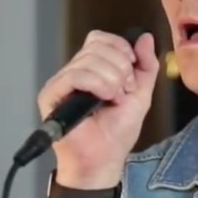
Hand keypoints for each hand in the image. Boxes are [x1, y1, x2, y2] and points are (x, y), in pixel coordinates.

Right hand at [37, 30, 158, 186]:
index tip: (131, 76)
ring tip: (114, 101)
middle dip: (121, 68)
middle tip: (123, 93)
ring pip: (90, 59)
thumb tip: (144, 37)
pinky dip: (98, 84)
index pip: (100, 39)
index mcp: (91, 69)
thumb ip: (145, 65)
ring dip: (112, 80)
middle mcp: (73, 72)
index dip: (120, 50)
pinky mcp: (51, 95)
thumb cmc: (117, 133)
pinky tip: (104, 99)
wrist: (104, 161)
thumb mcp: (141, 94)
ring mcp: (61, 82)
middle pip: (97, 46)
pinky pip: (75, 75)